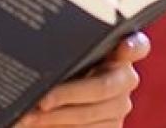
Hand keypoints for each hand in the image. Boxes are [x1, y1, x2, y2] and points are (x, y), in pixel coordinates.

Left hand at [16, 32, 149, 127]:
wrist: (49, 103)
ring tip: (28, 116)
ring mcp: (119, 105)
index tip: (124, 45)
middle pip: (104, 87)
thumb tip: (41, 45)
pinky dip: (58, 127)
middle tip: (42, 100)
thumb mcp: (59, 55)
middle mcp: (124, 78)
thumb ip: (62, 47)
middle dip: (69, 94)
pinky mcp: (111, 127)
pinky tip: (37, 123)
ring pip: (90, 114)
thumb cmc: (54, 68)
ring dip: (55, 116)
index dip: (133, 46)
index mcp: (118, 51)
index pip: (137, 45)